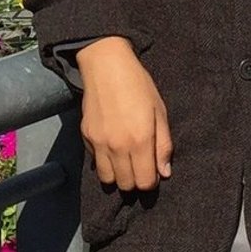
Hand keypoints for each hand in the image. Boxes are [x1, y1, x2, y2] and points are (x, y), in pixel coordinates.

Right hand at [75, 37, 171, 190]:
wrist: (106, 66)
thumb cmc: (138, 85)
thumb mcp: (159, 112)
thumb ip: (163, 145)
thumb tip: (164, 173)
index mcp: (140, 141)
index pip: (144, 182)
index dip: (151, 181)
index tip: (152, 171)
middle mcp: (118, 147)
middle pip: (125, 184)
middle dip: (135, 180)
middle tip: (139, 165)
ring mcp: (99, 143)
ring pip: (107, 179)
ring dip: (118, 175)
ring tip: (124, 161)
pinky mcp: (86, 137)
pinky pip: (95, 161)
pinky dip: (104, 160)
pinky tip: (111, 145)